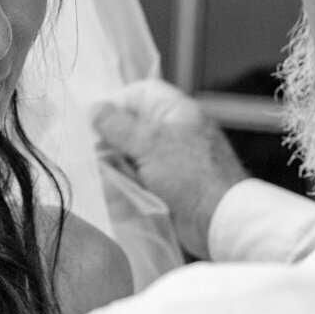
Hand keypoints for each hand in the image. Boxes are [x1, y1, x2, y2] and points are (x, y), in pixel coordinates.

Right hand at [93, 79, 249, 259]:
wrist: (221, 220)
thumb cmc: (190, 175)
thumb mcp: (149, 143)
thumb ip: (117, 125)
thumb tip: (94, 108)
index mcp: (176, 111)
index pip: (139, 93)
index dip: (115, 104)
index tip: (96, 125)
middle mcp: (174, 131)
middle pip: (131, 128)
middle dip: (112, 145)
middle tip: (101, 160)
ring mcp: (171, 160)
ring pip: (131, 158)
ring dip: (118, 172)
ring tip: (115, 184)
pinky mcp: (168, 186)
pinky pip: (139, 182)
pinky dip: (128, 189)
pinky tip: (123, 199)